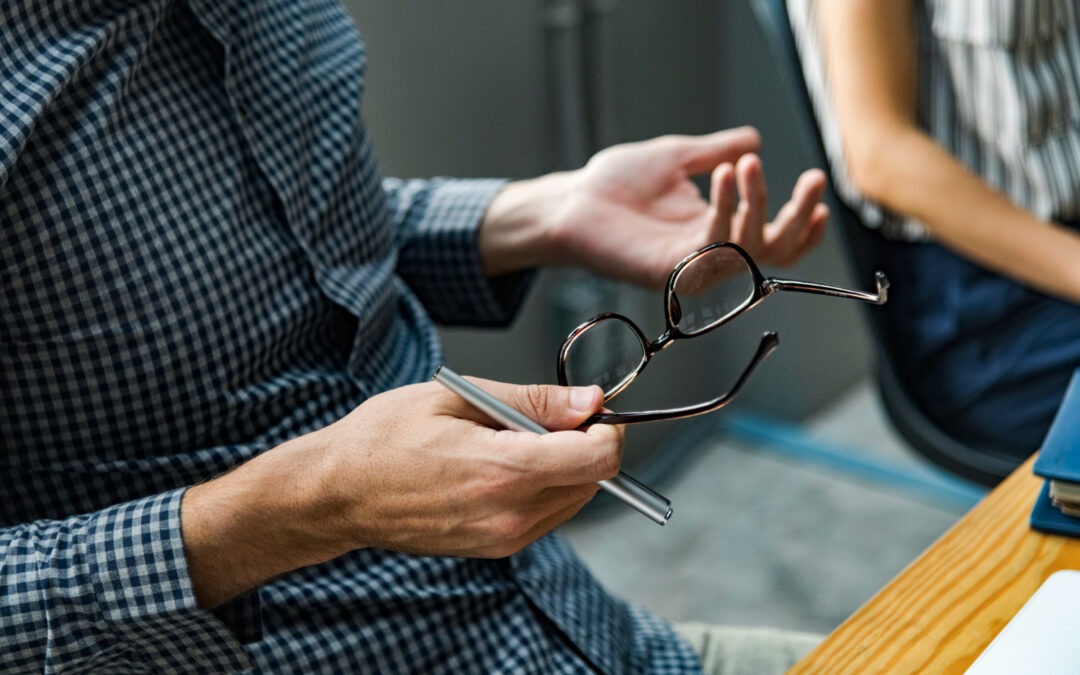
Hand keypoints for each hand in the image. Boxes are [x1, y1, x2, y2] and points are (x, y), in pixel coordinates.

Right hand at [316, 379, 621, 557]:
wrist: (338, 492)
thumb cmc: (385, 437)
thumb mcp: (458, 397)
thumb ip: (533, 402)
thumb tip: (589, 400)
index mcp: (504, 470)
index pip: (598, 460)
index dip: (606, 430)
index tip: (589, 410)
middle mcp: (510, 514)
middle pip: (592, 482)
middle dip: (584, 445)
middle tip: (543, 417)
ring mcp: (502, 539)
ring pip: (571, 500)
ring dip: (563, 468)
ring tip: (510, 441)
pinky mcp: (493, 550)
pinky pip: (544, 516)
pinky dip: (541, 488)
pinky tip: (499, 466)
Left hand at [479, 127, 828, 288]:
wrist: (573, 199)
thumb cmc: (616, 183)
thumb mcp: (678, 157)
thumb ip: (717, 152)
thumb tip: (753, 139)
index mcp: (715, 230)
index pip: (772, 239)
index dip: (803, 224)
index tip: (820, 193)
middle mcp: (708, 254)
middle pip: (773, 250)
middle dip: (799, 217)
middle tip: (813, 180)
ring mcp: (690, 267)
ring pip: (747, 248)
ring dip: (757, 202)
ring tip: (747, 163)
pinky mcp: (669, 272)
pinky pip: (713, 245)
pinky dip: (726, 208)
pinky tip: (727, 172)